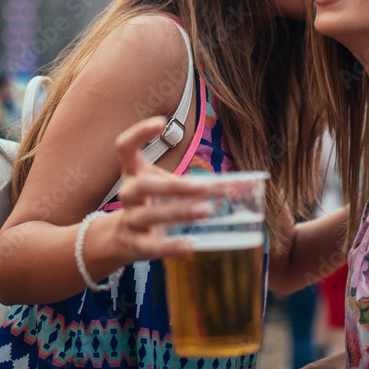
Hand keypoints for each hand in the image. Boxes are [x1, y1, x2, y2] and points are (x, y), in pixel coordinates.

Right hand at [103, 117, 220, 263]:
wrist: (123, 237)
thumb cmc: (154, 203)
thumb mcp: (169, 186)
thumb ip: (200, 183)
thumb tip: (245, 184)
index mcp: (134, 171)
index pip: (125, 146)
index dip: (139, 132)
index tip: (161, 122)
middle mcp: (128, 193)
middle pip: (144, 186)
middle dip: (174, 186)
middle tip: (203, 187)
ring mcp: (130, 219)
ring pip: (149, 215)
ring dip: (178, 211)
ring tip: (206, 210)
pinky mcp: (137, 244)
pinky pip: (152, 246)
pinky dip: (170, 246)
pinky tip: (190, 245)